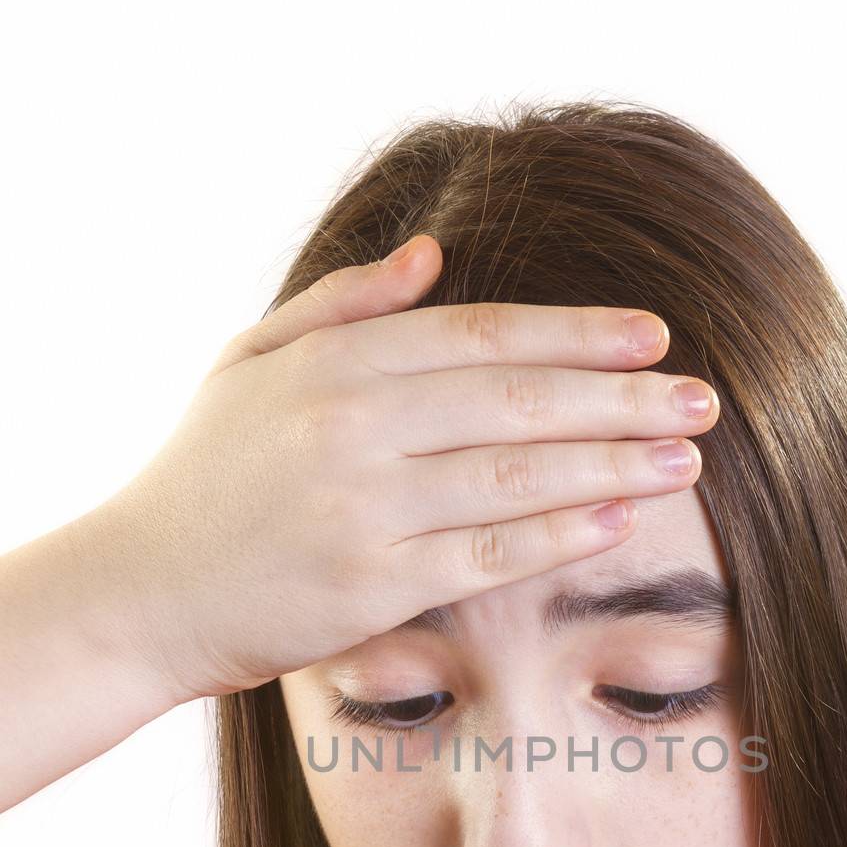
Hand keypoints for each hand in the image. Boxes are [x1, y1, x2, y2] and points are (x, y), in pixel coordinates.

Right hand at [96, 232, 716, 705]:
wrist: (143, 591)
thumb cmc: (204, 474)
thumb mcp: (251, 361)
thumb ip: (344, 304)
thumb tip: (431, 255)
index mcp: (334, 362)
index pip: (481, 334)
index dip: (577, 333)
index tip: (653, 334)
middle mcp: (354, 426)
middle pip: (518, 399)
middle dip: (622, 398)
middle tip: (704, 398)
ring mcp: (367, 509)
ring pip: (516, 476)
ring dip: (612, 463)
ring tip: (686, 458)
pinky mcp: (372, 588)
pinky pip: (487, 557)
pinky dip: (557, 537)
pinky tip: (617, 520)